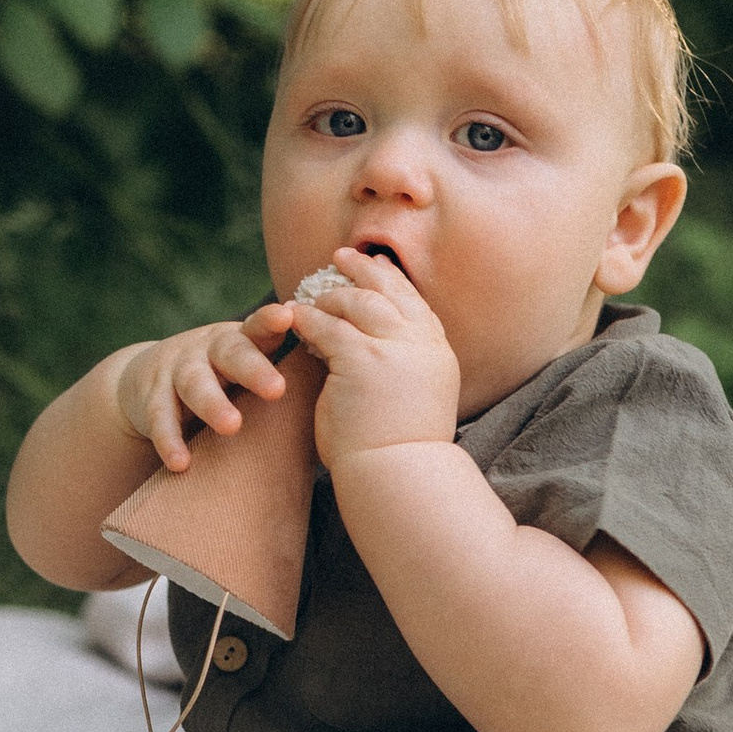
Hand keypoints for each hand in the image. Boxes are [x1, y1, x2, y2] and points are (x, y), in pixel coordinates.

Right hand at [112, 310, 292, 472]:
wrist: (147, 379)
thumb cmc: (222, 377)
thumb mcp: (249, 364)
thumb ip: (288, 370)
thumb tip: (352, 386)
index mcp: (240, 340)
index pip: (258, 327)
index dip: (272, 321)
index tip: (291, 317)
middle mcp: (207, 349)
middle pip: (230, 353)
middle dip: (253, 369)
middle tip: (277, 389)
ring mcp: (177, 370)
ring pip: (194, 383)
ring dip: (212, 404)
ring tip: (232, 427)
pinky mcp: (150, 396)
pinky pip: (159, 418)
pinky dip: (169, 440)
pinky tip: (181, 463)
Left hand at [280, 247, 461, 464]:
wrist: (400, 475)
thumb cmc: (402, 450)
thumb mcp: (416, 396)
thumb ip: (405, 365)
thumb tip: (379, 348)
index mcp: (438, 351)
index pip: (415, 302)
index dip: (391, 281)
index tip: (375, 266)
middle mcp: (421, 342)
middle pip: (391, 289)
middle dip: (364, 269)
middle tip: (340, 256)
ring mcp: (394, 347)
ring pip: (357, 302)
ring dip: (331, 294)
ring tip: (311, 293)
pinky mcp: (362, 358)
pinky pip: (328, 326)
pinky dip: (309, 318)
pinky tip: (294, 316)